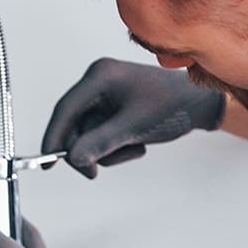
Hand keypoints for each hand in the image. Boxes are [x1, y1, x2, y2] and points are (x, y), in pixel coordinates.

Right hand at [42, 58, 225, 176]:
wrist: (200, 103)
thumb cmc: (172, 106)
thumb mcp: (134, 127)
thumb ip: (101, 143)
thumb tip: (73, 159)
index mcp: (99, 76)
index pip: (65, 109)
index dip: (53, 137)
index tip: (46, 163)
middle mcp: (98, 82)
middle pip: (74, 126)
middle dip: (88, 150)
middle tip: (96, 172)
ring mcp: (105, 96)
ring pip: (88, 135)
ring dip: (108, 150)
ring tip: (134, 146)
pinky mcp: (113, 108)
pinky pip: (102, 135)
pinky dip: (116, 146)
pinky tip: (137, 141)